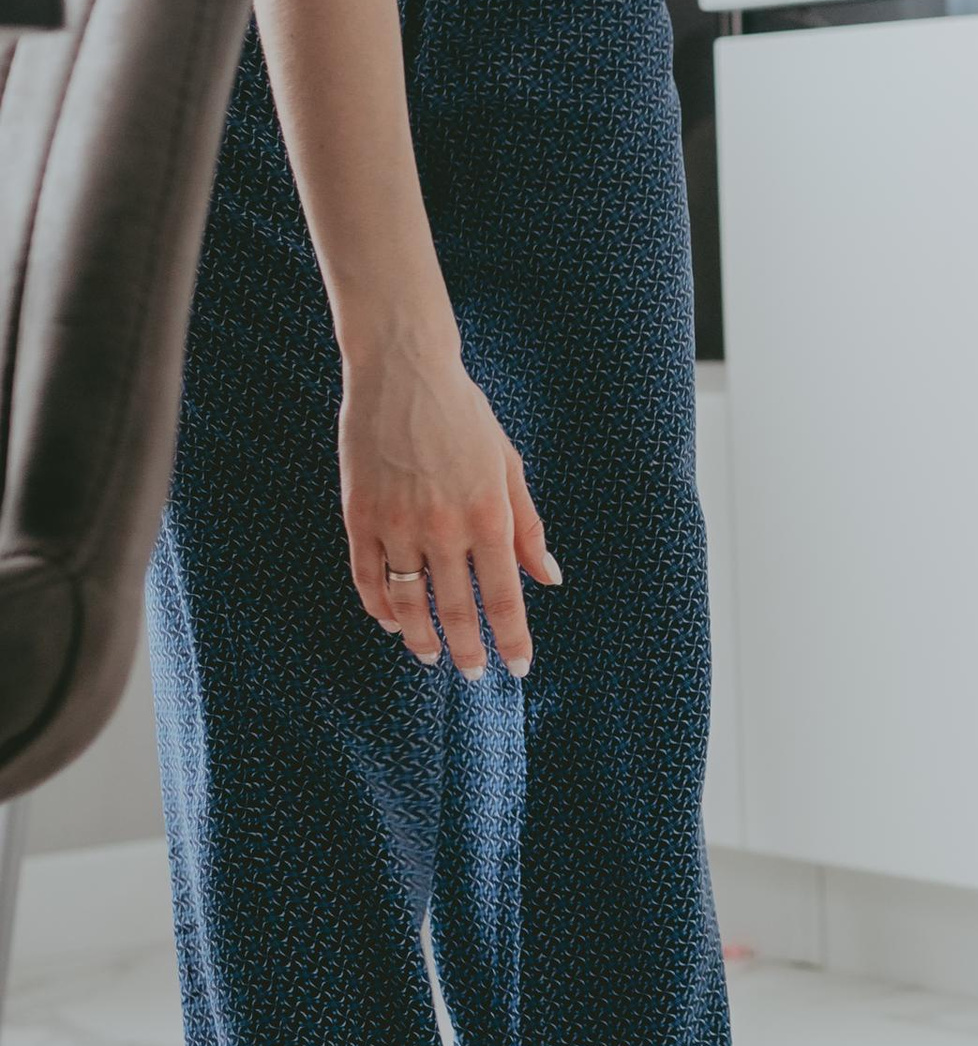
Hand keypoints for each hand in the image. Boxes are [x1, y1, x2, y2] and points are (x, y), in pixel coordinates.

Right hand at [340, 322, 556, 679]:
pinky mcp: (360, 514)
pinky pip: (367, 576)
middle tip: (471, 674)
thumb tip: (549, 578)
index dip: (512, 639)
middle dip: (467, 650)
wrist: (403, 371)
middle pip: (455, 610)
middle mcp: (443, 527)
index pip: (504, 597)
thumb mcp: (508, 466)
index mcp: (488, 515)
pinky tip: (389, 620)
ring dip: (419, 637)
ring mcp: (397, 523)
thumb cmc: (464, 416)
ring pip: (407, 602)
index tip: (518, 668)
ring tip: (430, 655)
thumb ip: (527, 527)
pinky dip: (378, 605)